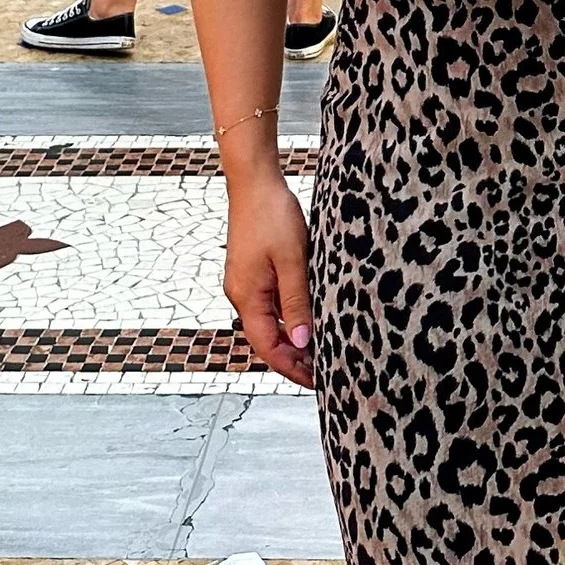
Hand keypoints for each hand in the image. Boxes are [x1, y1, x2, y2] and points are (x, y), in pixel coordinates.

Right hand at [222, 167, 313, 384]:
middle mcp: (241, 294)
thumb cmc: (273, 215)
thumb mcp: (292, 261)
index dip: (291, 368)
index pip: (268, 347)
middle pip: (266, 340)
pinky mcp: (251, 272)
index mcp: (247, 297)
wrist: (254, 182)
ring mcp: (245, 283)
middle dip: (293, 359)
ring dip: (291, 340)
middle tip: (323, 372)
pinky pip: (268, 306)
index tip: (316, 382)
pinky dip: (286, 319)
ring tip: (319, 351)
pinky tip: (306, 319)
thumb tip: (301, 341)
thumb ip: (295, 302)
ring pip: (267, 323)